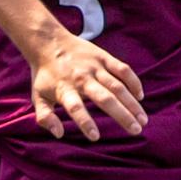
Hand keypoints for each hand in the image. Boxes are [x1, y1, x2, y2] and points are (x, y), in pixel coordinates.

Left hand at [26, 29, 145, 139]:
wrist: (49, 42)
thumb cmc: (45, 76)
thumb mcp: (38, 97)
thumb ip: (45, 117)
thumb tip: (59, 134)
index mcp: (64, 89)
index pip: (76, 108)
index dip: (85, 122)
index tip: (96, 137)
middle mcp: (82, 78)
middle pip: (105, 98)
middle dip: (122, 115)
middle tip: (136, 130)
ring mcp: (94, 66)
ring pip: (117, 86)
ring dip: (132, 103)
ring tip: (143, 120)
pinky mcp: (103, 57)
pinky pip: (123, 69)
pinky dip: (133, 82)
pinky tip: (140, 97)